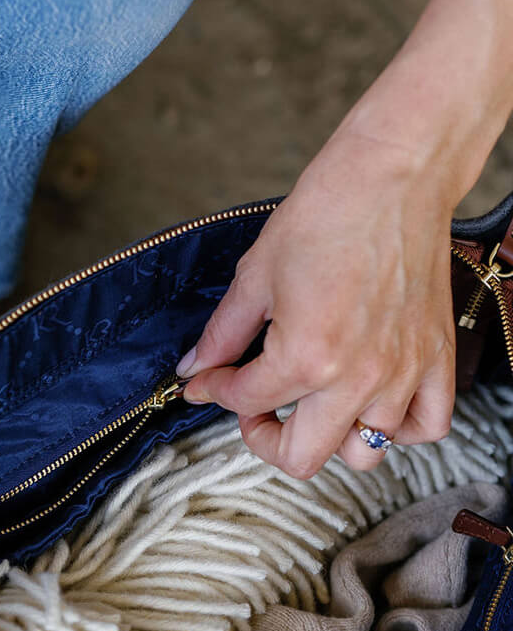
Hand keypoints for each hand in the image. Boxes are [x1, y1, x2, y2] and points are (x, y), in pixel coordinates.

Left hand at [178, 125, 457, 477]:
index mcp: (306, 356)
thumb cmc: (329, 210)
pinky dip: (400, 428)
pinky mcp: (436, 359)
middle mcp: (357, 378)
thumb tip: (195, 367)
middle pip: (302, 457)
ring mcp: (401, 373)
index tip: (209, 380)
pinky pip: (426, 426)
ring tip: (316, 405)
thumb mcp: (256, 274)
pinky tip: (374, 405)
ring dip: (332, 437)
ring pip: (364, 452)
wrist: (396, 172)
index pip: (246, 403)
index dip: (215, 391)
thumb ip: (223, 333)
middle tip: (256, 410)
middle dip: (266, 439)